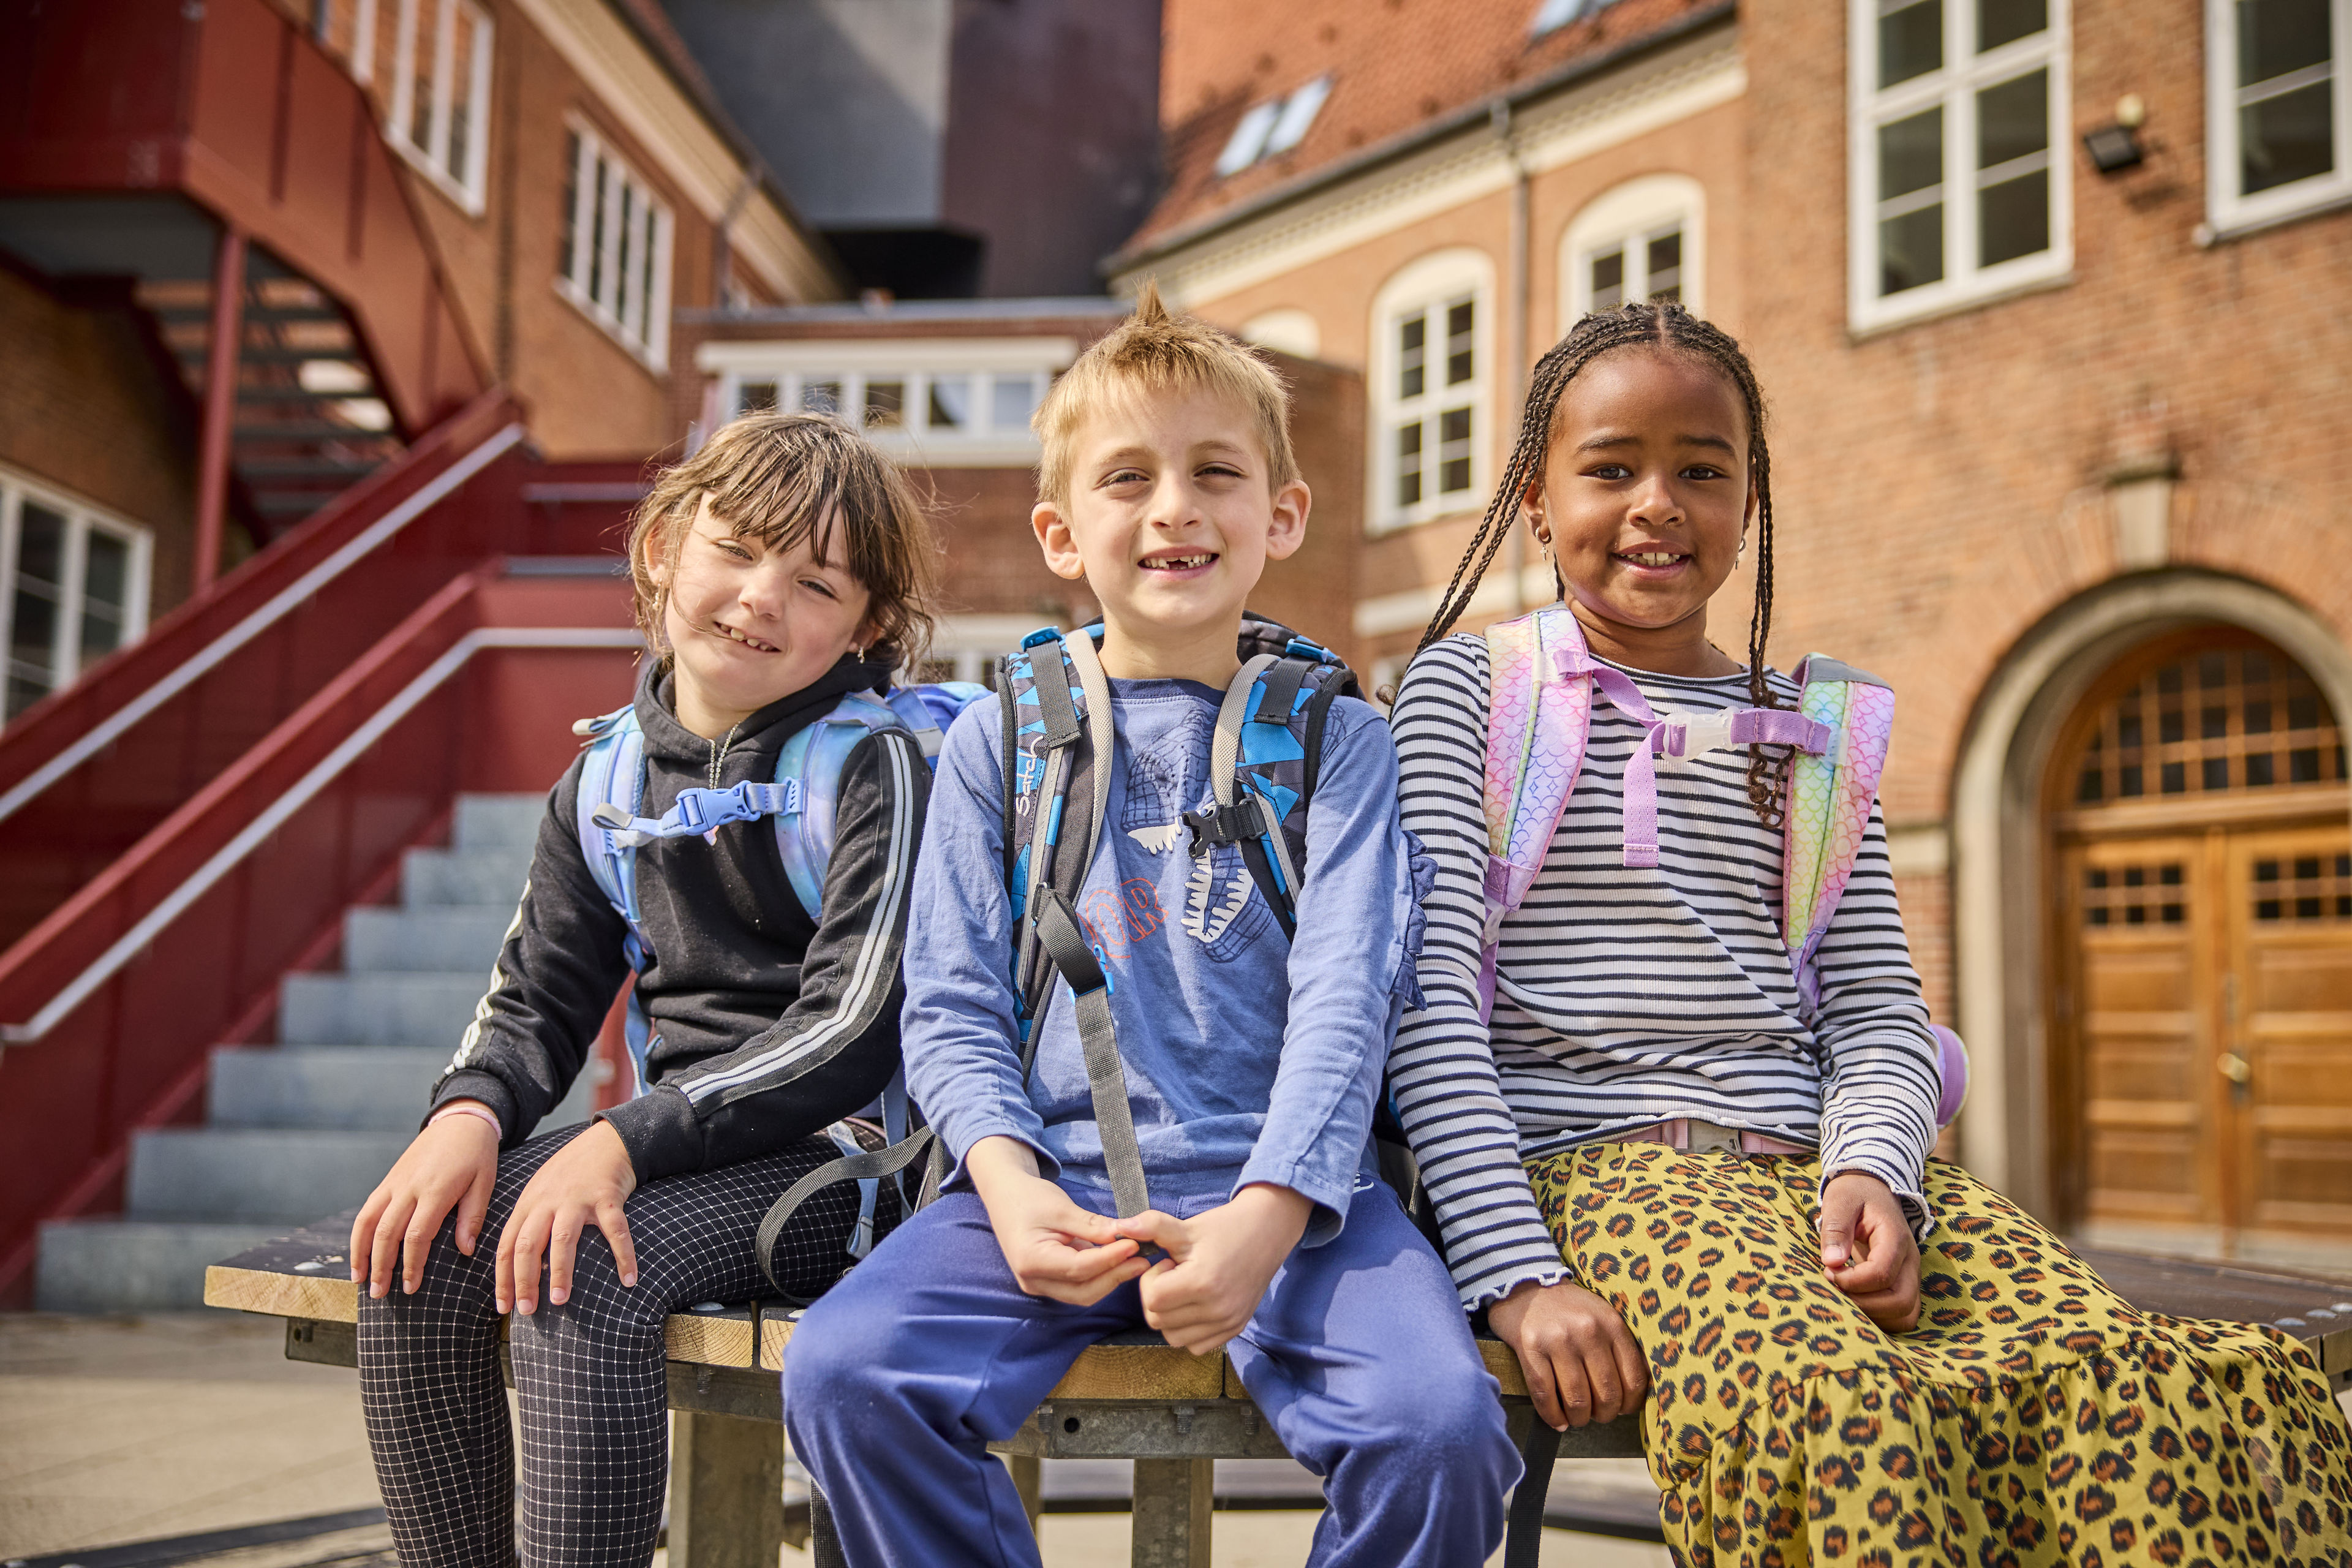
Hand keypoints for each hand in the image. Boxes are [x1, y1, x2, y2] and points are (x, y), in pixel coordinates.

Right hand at [351, 1103, 500, 1298]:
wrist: (459, 1121)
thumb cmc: (476, 1155)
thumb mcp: (484, 1182)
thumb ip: (473, 1217)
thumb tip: (466, 1251)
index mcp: (435, 1190)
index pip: (416, 1235)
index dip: (411, 1264)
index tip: (411, 1287)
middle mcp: (408, 1187)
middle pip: (386, 1233)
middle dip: (381, 1267)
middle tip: (380, 1295)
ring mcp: (394, 1183)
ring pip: (367, 1222)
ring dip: (361, 1254)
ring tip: (361, 1281)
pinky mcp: (387, 1180)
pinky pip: (366, 1210)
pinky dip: (358, 1235)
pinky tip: (358, 1254)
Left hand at [496, 1120, 639, 1313]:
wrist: (606, 1141)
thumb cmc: (572, 1173)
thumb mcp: (541, 1192)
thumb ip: (530, 1222)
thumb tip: (519, 1267)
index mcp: (529, 1204)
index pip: (508, 1245)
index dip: (503, 1278)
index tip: (503, 1307)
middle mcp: (548, 1201)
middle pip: (529, 1244)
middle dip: (524, 1281)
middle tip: (527, 1311)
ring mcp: (578, 1199)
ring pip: (563, 1239)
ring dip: (559, 1272)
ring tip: (559, 1301)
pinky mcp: (607, 1196)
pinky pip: (615, 1231)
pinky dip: (623, 1256)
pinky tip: (628, 1280)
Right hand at [967, 1136, 1147, 1305]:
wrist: (1005, 1196)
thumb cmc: (1028, 1197)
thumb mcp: (1061, 1207)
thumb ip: (1091, 1226)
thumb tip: (1123, 1236)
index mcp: (1031, 1260)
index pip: (1079, 1269)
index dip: (1110, 1259)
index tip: (1134, 1244)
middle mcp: (1033, 1280)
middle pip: (1082, 1291)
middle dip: (1115, 1276)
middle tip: (1142, 1259)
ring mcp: (1039, 1284)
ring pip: (1082, 1294)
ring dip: (1110, 1279)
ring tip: (1135, 1260)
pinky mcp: (1048, 1281)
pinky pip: (1078, 1286)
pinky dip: (1100, 1276)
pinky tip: (1118, 1261)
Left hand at [1118, 1184, 1309, 1356]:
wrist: (1267, 1232)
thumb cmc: (1224, 1228)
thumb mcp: (1186, 1227)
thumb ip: (1151, 1227)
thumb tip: (1119, 1227)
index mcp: (1202, 1283)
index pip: (1153, 1300)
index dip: (1151, 1279)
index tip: (1167, 1263)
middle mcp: (1217, 1309)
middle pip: (1158, 1321)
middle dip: (1157, 1296)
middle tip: (1175, 1274)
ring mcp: (1227, 1323)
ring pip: (1173, 1337)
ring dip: (1170, 1315)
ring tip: (1185, 1289)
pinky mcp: (1234, 1329)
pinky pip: (1195, 1345)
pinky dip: (1188, 1330)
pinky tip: (1195, 1304)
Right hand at [1487, 1278, 1647, 1430]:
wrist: (1525, 1285)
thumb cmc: (1569, 1308)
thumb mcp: (1603, 1316)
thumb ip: (1621, 1347)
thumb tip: (1637, 1392)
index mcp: (1611, 1324)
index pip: (1633, 1379)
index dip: (1630, 1404)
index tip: (1622, 1409)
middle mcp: (1587, 1331)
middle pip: (1606, 1394)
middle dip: (1604, 1415)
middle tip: (1598, 1415)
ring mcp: (1557, 1340)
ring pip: (1577, 1399)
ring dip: (1579, 1418)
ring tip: (1577, 1417)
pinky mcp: (1530, 1348)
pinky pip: (1545, 1395)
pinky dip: (1552, 1416)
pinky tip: (1557, 1421)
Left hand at [1819, 1171, 1920, 1332]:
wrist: (1874, 1190)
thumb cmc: (1855, 1194)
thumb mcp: (1840, 1200)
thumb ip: (1836, 1228)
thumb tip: (1832, 1262)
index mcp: (1895, 1238)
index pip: (1882, 1273)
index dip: (1851, 1281)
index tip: (1828, 1270)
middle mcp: (1910, 1262)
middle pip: (1900, 1302)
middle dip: (1863, 1304)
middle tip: (1835, 1286)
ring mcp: (1911, 1276)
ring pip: (1905, 1315)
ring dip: (1873, 1315)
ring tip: (1845, 1295)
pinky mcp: (1904, 1286)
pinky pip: (1902, 1315)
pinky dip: (1880, 1318)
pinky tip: (1856, 1301)